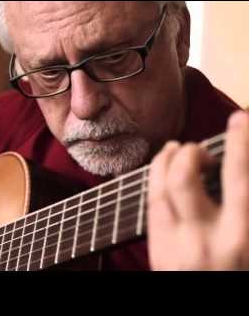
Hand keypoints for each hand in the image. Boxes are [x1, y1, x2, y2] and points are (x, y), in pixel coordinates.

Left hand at [148, 110, 248, 269]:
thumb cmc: (236, 270)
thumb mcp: (248, 245)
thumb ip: (243, 211)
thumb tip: (239, 181)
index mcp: (240, 238)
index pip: (240, 180)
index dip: (241, 144)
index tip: (241, 119)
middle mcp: (203, 240)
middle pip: (186, 176)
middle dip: (191, 152)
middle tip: (200, 149)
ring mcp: (174, 245)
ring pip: (158, 187)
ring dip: (165, 160)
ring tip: (176, 148)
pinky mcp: (156, 250)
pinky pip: (151, 205)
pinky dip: (156, 181)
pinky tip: (163, 172)